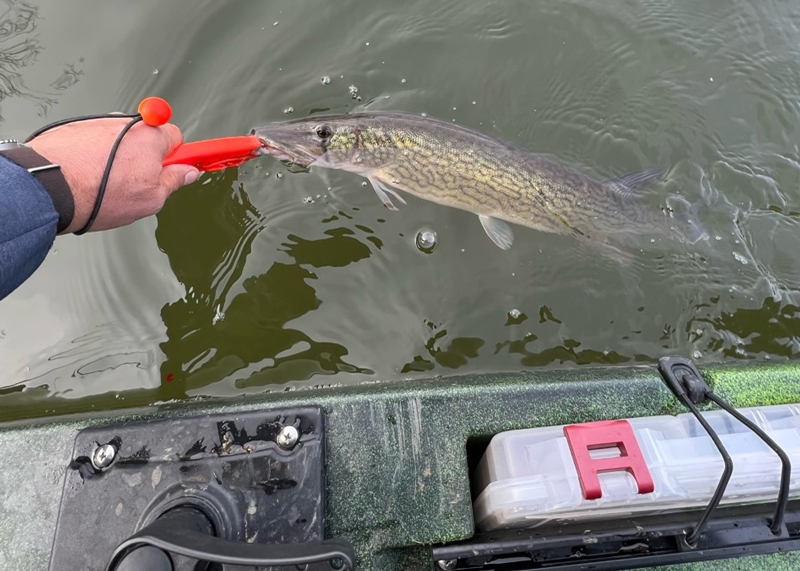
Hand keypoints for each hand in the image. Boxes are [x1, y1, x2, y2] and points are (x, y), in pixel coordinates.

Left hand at [27, 118, 199, 233]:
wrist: (49, 189)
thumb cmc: (102, 195)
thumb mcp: (151, 198)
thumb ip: (174, 181)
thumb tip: (188, 171)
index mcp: (150, 136)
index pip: (177, 137)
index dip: (178, 155)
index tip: (180, 167)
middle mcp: (124, 122)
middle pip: (146, 137)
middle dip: (146, 157)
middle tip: (138, 184)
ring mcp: (96, 122)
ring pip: (119, 140)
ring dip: (118, 157)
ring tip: (106, 184)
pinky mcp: (72, 127)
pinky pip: (93, 141)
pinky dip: (94, 155)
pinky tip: (86, 177)